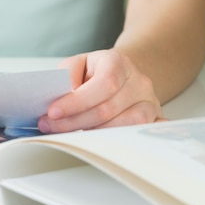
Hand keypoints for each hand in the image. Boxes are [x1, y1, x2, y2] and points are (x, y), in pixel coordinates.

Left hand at [38, 49, 164, 132]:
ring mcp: (149, 102)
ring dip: (94, 133)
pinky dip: (127, 139)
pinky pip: (144, 133)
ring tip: (73, 132)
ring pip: (125, 125)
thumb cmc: (95, 71)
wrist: (121, 73)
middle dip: (74, 121)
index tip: (53, 112)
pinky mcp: (154, 118)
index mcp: (118, 62)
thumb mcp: (76, 64)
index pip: (103, 84)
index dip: (77, 102)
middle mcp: (139, 82)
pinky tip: (106, 142)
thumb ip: (66, 77)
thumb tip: (62, 100)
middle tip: (50, 126)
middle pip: (108, 109)